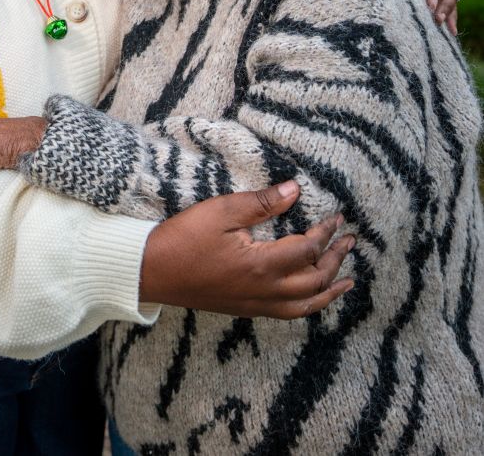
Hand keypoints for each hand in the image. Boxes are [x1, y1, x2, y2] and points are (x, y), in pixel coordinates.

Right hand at [140, 181, 354, 318]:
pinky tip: (310, 295)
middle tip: (350, 241)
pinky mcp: (245, 309)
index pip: (308, 250)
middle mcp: (265, 291)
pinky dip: (308, 305)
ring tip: (347, 279)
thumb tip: (295, 190)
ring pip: (305, 305)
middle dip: (336, 259)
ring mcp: (255, 304)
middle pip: (314, 280)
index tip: (338, 217)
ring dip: (329, 289)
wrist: (153, 272)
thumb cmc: (184, 238)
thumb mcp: (222, 211)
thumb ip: (261, 203)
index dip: (327, 233)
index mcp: (261, 266)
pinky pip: (288, 313)